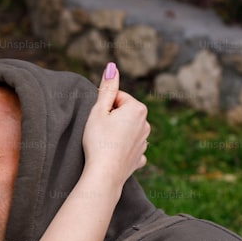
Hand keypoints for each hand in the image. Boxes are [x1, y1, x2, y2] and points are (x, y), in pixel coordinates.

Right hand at [82, 62, 149, 186]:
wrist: (104, 174)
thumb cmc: (98, 141)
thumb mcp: (98, 110)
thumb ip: (106, 87)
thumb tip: (112, 66)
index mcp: (137, 109)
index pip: (117, 97)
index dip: (103, 106)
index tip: (96, 118)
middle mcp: (146, 124)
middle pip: (123, 113)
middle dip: (111, 118)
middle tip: (98, 131)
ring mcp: (144, 142)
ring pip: (127, 129)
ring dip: (116, 133)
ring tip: (103, 143)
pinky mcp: (140, 157)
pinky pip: (131, 147)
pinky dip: (122, 149)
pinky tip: (113, 154)